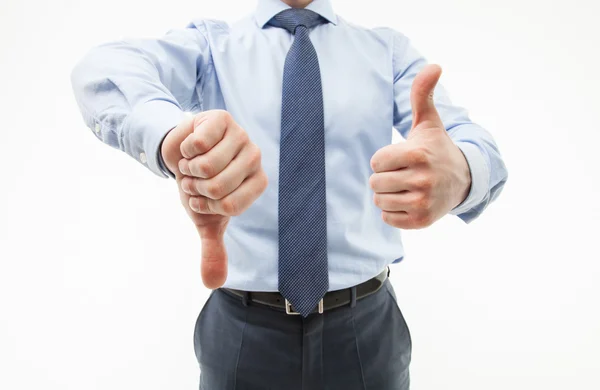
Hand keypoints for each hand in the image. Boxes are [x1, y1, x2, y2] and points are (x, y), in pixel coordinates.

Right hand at [161, 110, 267, 287]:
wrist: (181, 152)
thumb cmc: (199, 184)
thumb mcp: (204, 218)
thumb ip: (213, 250)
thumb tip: (213, 284)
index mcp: (257, 182)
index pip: (229, 206)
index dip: (205, 205)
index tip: (203, 197)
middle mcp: (255, 158)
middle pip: (217, 186)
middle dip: (195, 187)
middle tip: (196, 178)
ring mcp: (241, 136)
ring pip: (206, 165)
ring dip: (188, 169)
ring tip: (192, 164)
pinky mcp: (222, 119)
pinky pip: (197, 144)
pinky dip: (184, 149)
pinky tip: (190, 146)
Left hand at [369, 64, 470, 228]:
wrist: (463, 180)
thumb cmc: (437, 148)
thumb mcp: (429, 122)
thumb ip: (422, 94)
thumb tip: (434, 65)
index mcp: (417, 155)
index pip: (376, 162)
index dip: (384, 159)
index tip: (400, 158)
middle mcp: (422, 180)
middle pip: (375, 183)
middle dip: (384, 178)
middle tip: (402, 173)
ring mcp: (423, 202)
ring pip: (380, 202)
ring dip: (388, 195)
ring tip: (406, 187)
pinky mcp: (421, 221)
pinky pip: (388, 219)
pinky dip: (393, 212)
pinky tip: (409, 200)